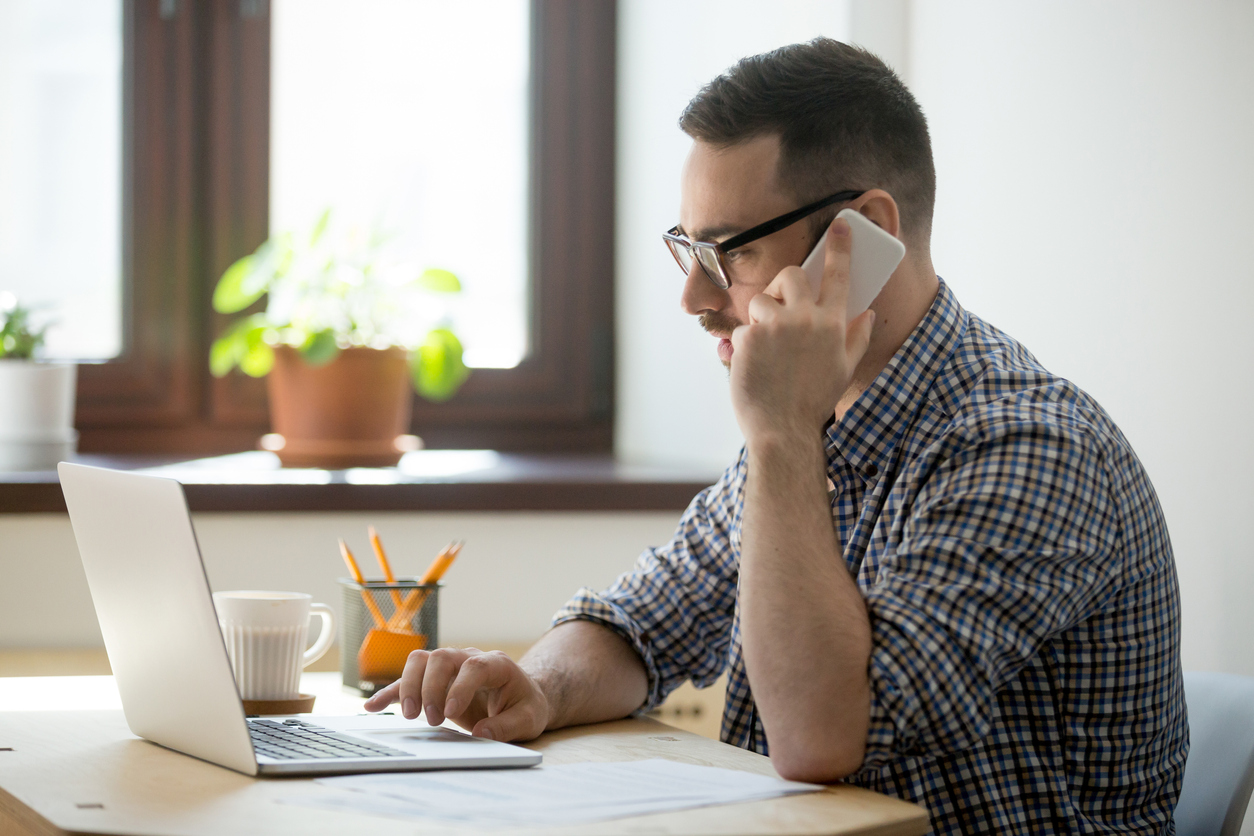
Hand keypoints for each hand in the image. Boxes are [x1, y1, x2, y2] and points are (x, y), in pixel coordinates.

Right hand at [362, 647, 550, 741]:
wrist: (521, 697)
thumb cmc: (525, 706)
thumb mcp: (528, 719)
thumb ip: (507, 725)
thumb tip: (480, 733)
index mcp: (496, 664)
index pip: (473, 665)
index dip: (459, 686)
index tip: (451, 712)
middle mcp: (469, 658)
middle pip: (441, 657)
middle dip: (431, 687)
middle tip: (431, 719)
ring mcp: (450, 668)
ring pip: (420, 661)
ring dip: (410, 686)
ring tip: (411, 717)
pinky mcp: (434, 681)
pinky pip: (407, 680)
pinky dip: (389, 692)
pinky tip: (372, 707)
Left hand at [729, 216, 875, 447]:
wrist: (783, 430)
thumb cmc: (814, 402)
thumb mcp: (844, 370)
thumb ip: (857, 338)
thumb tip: (867, 314)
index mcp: (834, 325)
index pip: (839, 276)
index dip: (840, 248)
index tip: (840, 226)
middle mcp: (806, 320)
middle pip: (791, 274)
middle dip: (783, 282)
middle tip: (780, 303)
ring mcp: (775, 327)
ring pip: (761, 301)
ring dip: (759, 319)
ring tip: (765, 347)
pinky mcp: (748, 338)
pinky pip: (741, 330)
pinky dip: (742, 347)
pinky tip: (752, 368)